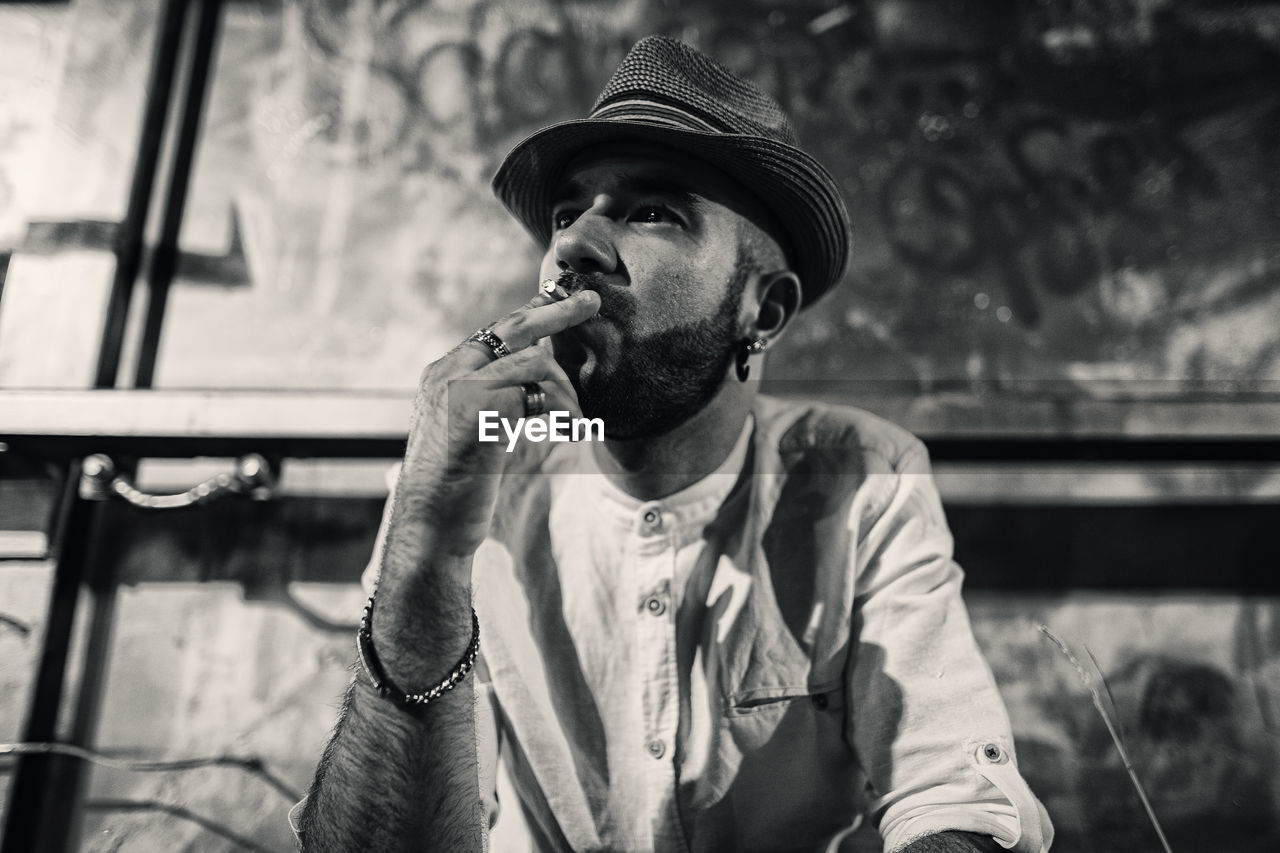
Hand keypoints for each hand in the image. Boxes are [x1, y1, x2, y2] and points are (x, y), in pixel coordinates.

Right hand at [394, 288, 600, 560]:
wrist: (428, 527)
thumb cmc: (456, 488)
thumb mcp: (472, 432)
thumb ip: (494, 398)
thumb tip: (539, 375)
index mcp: (442, 375)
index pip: (494, 332)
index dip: (532, 313)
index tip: (562, 300)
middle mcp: (446, 374)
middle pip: (512, 327)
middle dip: (557, 310)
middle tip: (591, 301)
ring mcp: (458, 389)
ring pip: (532, 362)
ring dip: (565, 388)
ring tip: (576, 418)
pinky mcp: (476, 412)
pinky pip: (534, 396)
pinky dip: (560, 413)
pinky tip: (569, 432)